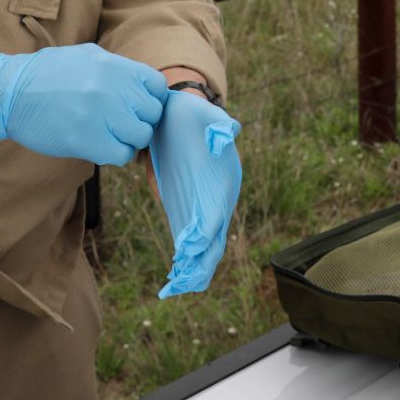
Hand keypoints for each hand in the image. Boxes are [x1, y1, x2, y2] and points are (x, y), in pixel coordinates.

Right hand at [0, 45, 166, 165]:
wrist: (10, 93)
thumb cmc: (46, 75)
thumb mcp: (86, 57)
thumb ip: (118, 70)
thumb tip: (145, 88)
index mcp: (113, 66)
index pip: (157, 86)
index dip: (151, 98)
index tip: (138, 105)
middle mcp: (112, 88)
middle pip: (152, 113)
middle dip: (140, 119)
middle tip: (122, 123)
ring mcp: (101, 114)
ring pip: (141, 135)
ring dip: (129, 138)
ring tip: (110, 135)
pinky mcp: (87, 140)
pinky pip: (122, 154)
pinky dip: (116, 153)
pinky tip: (102, 146)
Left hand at [148, 90, 242, 297]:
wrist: (178, 115)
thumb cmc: (193, 113)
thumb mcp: (203, 112)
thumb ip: (217, 124)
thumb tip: (226, 134)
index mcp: (224, 181)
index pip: (217, 211)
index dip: (204, 230)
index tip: (187, 244)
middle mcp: (217, 200)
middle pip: (213, 238)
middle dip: (200, 261)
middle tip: (183, 281)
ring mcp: (202, 207)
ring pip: (203, 246)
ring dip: (192, 268)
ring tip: (174, 287)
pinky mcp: (185, 209)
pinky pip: (188, 240)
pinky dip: (184, 260)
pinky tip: (172, 279)